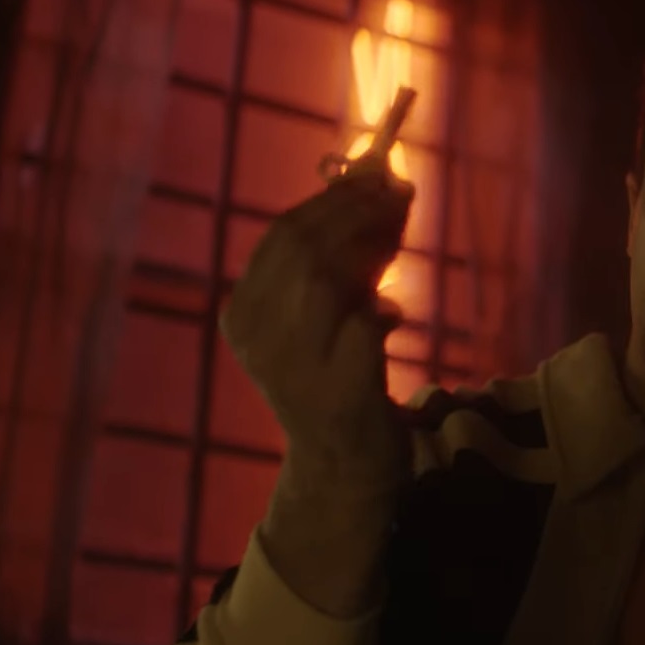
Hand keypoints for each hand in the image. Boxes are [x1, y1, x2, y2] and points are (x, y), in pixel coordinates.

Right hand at [220, 159, 415, 497]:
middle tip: (401, 194)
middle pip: (303, 250)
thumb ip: (345, 257)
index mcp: (243, 313)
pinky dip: (382, 311)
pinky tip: (393, 315)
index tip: (377, 177)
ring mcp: (291, 365)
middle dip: (357, 212)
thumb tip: (386, 181)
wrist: (342, 466)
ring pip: (323, 280)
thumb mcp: (328, 313)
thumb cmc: (337, 377)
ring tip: (400, 235)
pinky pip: (361, 328)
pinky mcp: (334, 392)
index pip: (282, 235)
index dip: (334, 200)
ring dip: (371, 247)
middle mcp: (256, 337)